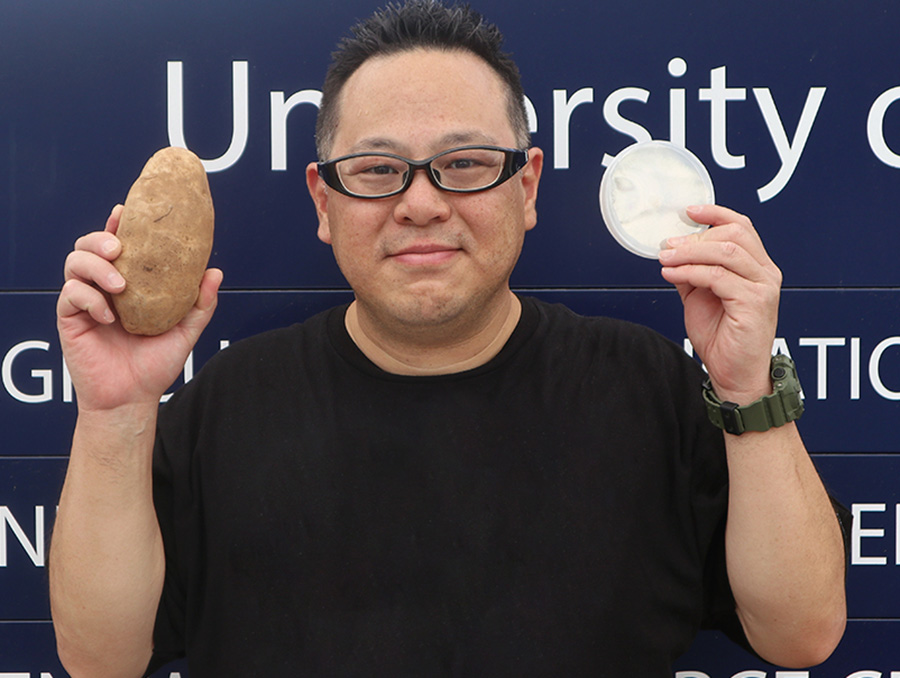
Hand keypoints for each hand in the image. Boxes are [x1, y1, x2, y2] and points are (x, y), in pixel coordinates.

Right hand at [57, 205, 222, 412]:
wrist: (133, 398)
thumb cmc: (156, 364)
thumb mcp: (185, 331)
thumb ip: (200, 302)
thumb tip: (215, 271)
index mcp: (128, 284)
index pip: (117, 245)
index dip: (118, 224)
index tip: (127, 211)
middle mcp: (103, 287)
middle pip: (88, 245)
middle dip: (100, 237)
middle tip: (120, 247)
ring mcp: (84, 301)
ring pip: (74, 263)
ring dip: (96, 266)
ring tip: (119, 284)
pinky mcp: (70, 319)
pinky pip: (69, 295)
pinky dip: (88, 298)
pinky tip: (108, 315)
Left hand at [658, 205, 781, 404]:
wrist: (733, 374)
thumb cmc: (722, 337)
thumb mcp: (699, 296)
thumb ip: (691, 271)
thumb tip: (672, 250)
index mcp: (757, 267)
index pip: (741, 227)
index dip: (715, 213)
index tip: (688, 210)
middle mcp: (765, 273)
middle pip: (733, 234)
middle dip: (695, 237)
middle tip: (667, 245)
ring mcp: (763, 287)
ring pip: (725, 252)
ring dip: (688, 252)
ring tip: (666, 258)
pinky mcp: (754, 303)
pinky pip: (718, 277)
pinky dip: (690, 271)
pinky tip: (672, 274)